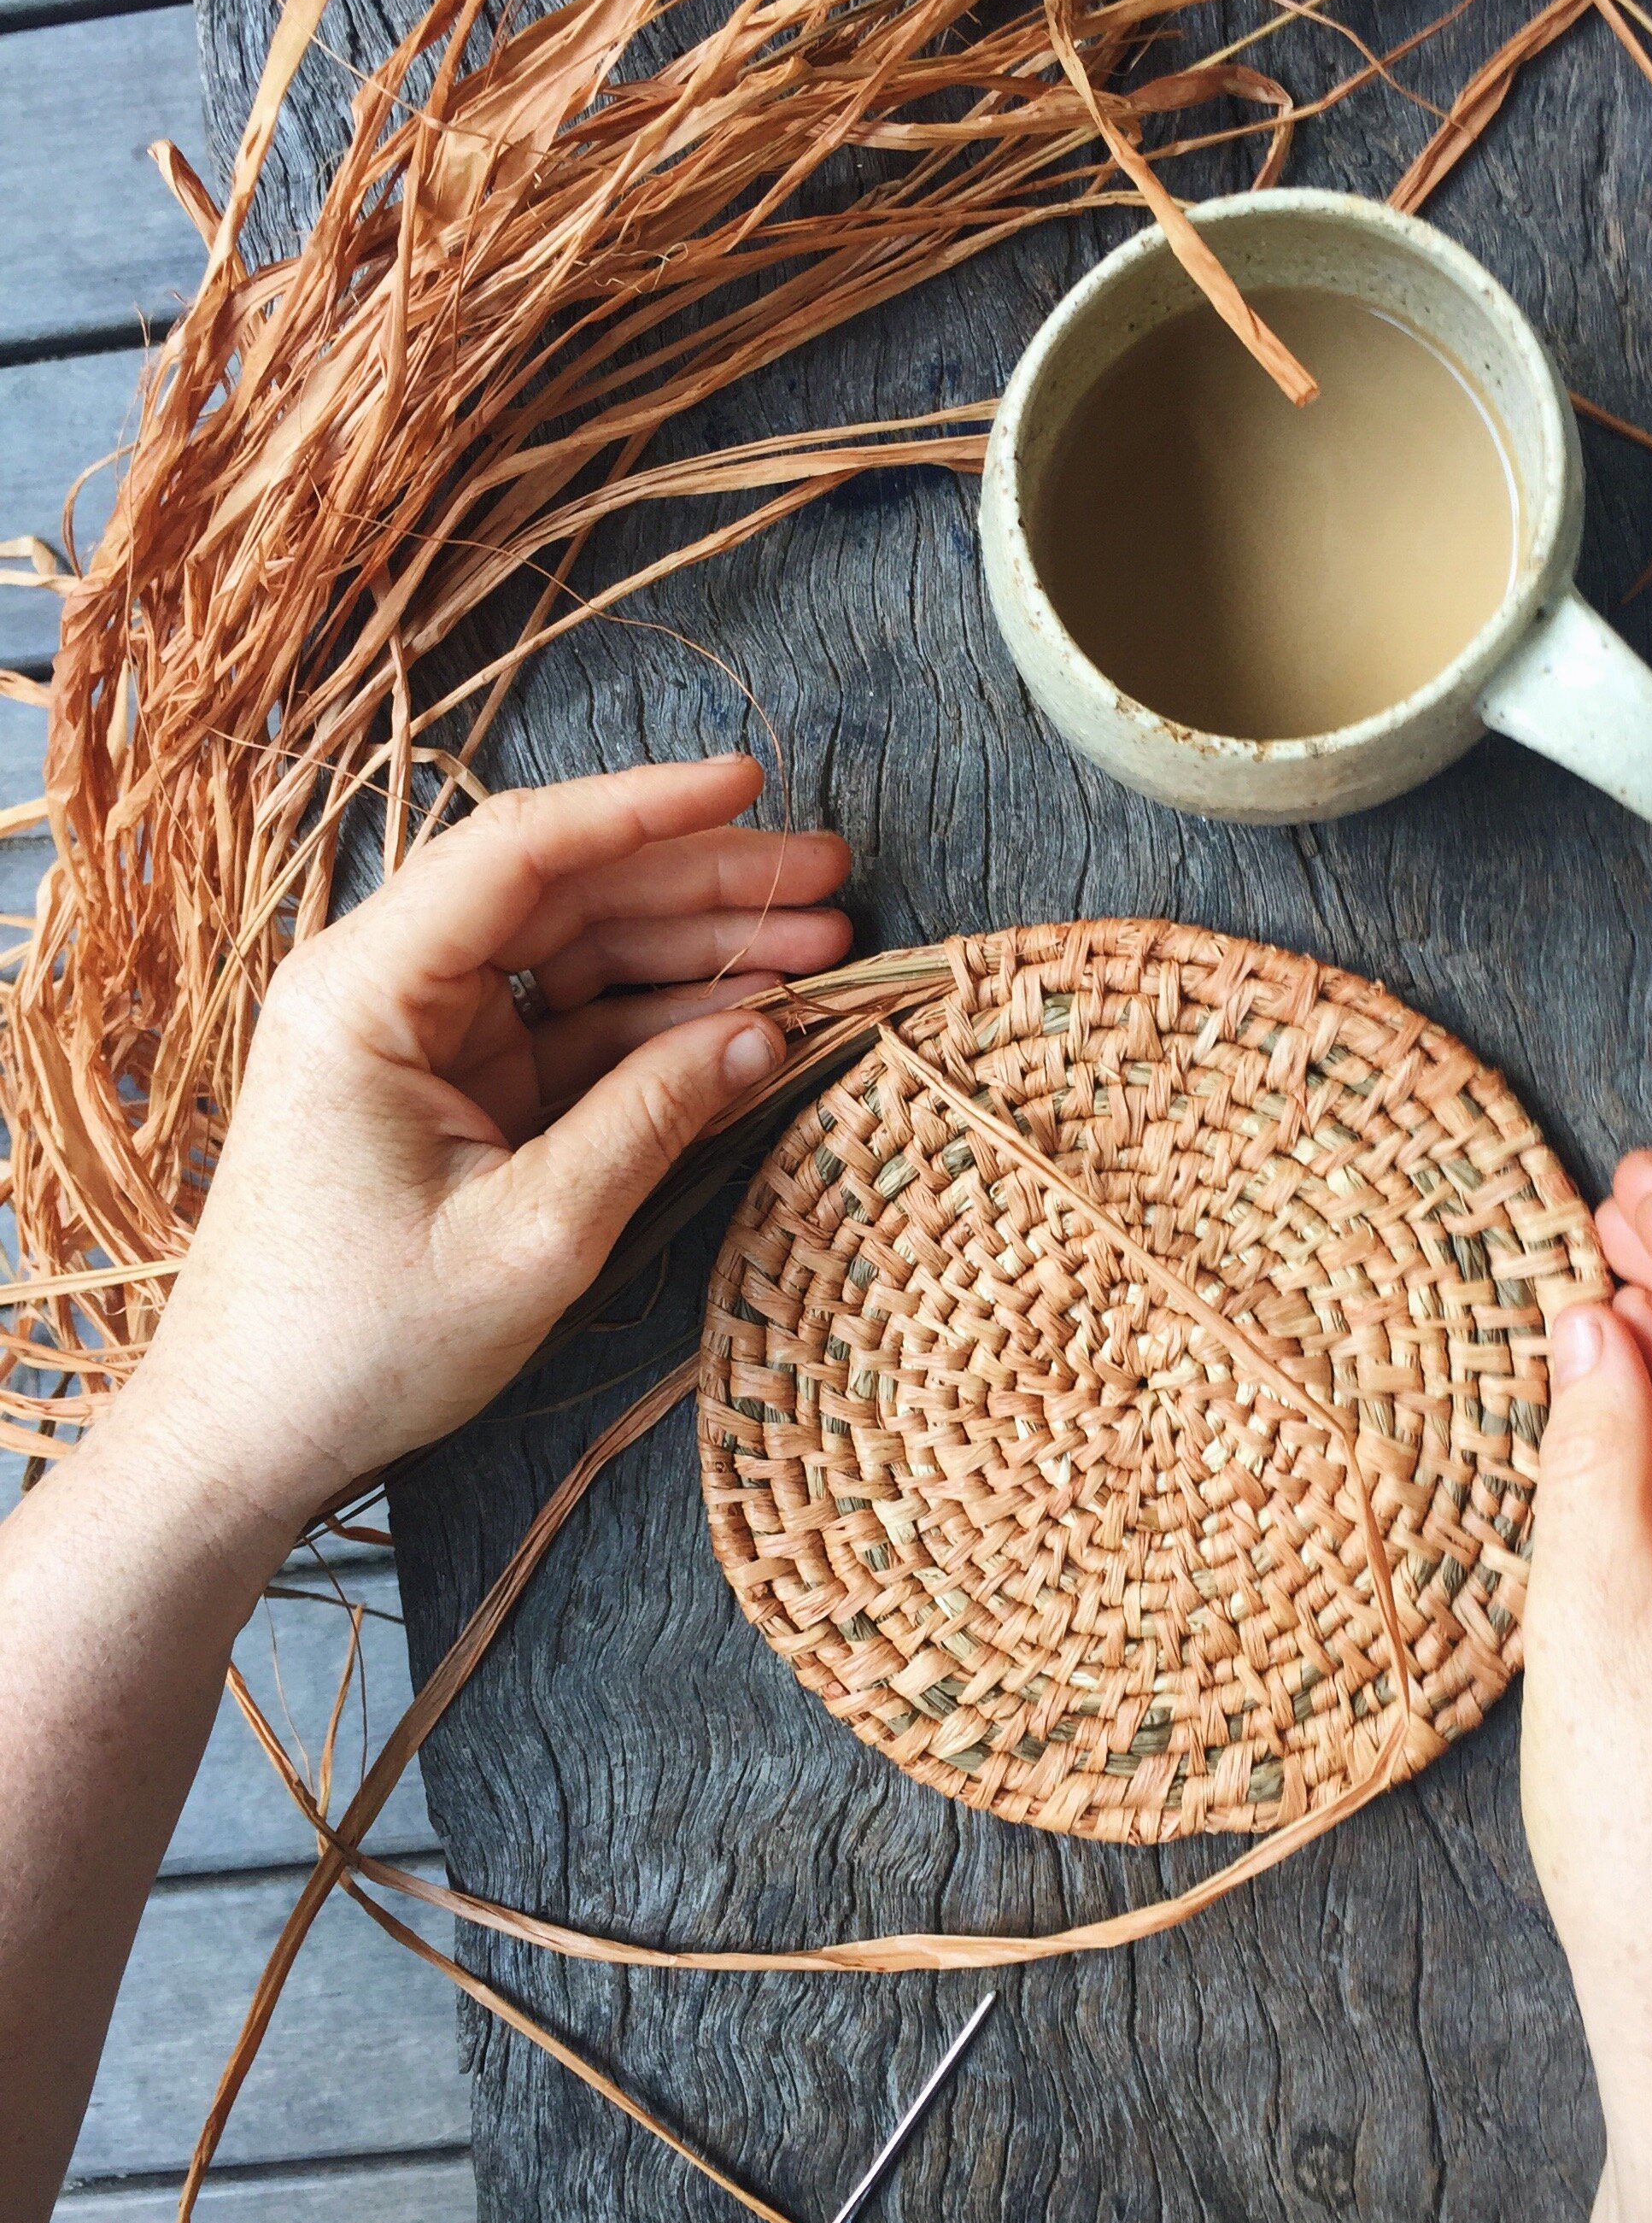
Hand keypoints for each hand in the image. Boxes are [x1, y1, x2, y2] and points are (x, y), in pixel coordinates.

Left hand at [124, 757, 849, 1532]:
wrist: (249, 1438)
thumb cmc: (360, 1341)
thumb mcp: (532, 1236)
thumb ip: (651, 1119)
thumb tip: (766, 1034)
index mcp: (368, 990)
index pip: (522, 851)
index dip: (647, 808)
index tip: (753, 784)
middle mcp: (387, 989)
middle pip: (566, 895)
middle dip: (703, 883)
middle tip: (831, 879)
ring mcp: (422, 1041)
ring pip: (579, 959)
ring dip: (697, 954)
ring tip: (822, 949)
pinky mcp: (452, 1097)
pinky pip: (570, 1035)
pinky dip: (658, 1032)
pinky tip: (753, 1025)